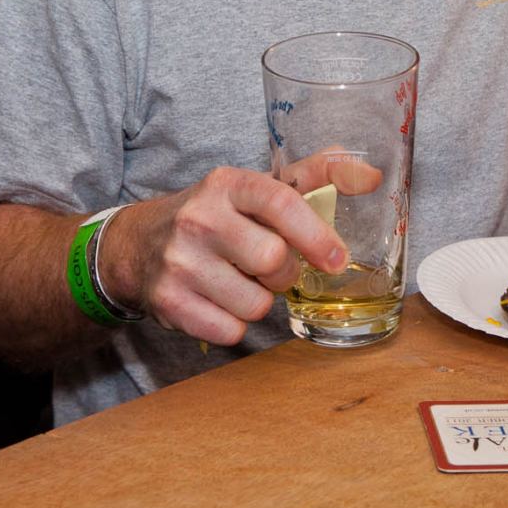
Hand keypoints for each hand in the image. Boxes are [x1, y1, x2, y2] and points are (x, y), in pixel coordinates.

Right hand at [101, 167, 346, 345]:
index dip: (316, 233)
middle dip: (283, 273)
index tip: (336, 259)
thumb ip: (317, 176)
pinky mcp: (167, 302)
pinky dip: (234, 323)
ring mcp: (179, 261)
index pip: (280, 202)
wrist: (137, 245)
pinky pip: (230, 331)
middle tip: (268, 267)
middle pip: (274, 261)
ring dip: (258, 301)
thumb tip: (370, 176)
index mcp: (228, 184)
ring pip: (255, 304)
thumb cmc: (217, 215)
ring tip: (239, 281)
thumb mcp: (258, 187)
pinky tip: (219, 300)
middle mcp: (200, 218)